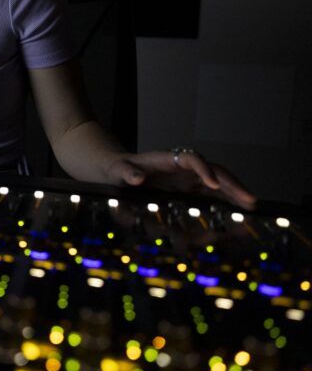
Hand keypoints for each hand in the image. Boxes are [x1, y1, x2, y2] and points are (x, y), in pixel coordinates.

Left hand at [105, 149, 256, 210]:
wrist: (117, 170)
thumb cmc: (118, 169)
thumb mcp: (118, 170)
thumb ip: (127, 173)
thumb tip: (137, 178)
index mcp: (167, 159)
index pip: (192, 159)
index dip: (204, 170)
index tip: (214, 185)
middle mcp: (182, 166)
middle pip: (214, 169)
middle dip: (232, 184)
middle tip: (249, 200)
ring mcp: (188, 177)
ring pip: (218, 181)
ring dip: (235, 193)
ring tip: (252, 207)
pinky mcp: (189, 187)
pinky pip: (212, 192)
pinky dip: (226, 200)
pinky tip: (239, 211)